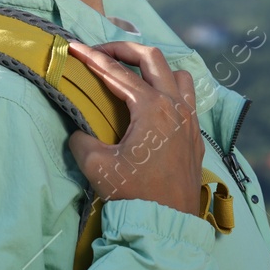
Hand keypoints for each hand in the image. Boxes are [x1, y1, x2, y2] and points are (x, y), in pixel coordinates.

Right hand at [65, 39, 203, 216]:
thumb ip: (81, 140)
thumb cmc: (132, 193)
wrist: (165, 223)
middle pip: (152, 58)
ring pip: (178, 74)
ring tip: (134, 73)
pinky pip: (188, 99)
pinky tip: (157, 102)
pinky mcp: (195, 136)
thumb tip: (78, 132)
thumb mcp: (96, 166)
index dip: (92, 57)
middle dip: (124, 49)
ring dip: (155, 67)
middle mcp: (175, 107)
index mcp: (152, 108)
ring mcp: (190, 121)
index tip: (74, 46)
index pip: (117, 73)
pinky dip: (171, 89)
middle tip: (102, 52)